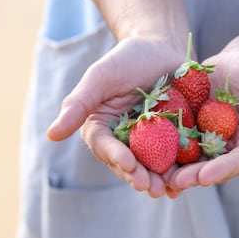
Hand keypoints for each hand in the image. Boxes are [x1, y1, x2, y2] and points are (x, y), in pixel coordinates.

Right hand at [47, 35, 185, 197]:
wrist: (163, 48)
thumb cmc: (128, 58)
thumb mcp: (101, 76)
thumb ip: (78, 103)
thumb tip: (51, 135)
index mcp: (103, 126)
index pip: (105, 146)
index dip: (115, 156)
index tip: (128, 164)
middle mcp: (125, 138)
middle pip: (129, 162)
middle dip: (138, 176)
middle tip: (150, 188)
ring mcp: (150, 140)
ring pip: (152, 165)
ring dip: (160, 179)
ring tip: (168, 189)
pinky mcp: (173, 137)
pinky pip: (176, 156)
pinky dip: (180, 168)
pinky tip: (187, 178)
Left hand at [167, 47, 238, 190]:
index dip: (223, 170)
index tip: (205, 177)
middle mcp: (232, 148)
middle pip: (211, 165)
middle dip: (192, 175)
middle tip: (173, 182)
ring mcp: (210, 138)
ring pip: (191, 156)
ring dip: (174, 165)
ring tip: (154, 173)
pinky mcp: (193, 125)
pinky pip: (178, 136)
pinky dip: (163, 143)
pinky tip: (145, 147)